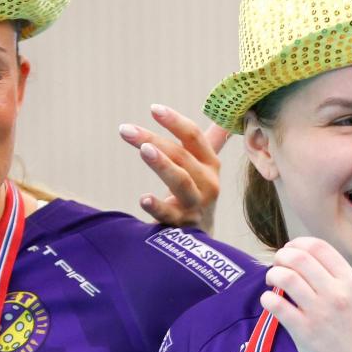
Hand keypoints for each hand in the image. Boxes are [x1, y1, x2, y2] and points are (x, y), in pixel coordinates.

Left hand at [120, 103, 227, 231]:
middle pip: (182, 156)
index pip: (194, 137)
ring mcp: (196, 205)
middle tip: (126, 130)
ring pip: (181, 182)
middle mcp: (208, 183)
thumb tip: (225, 118)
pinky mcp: (184, 226)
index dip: (175, 122)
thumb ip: (212, 141)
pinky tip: (144, 199)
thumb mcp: (206, 168)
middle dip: (154, 140)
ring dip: (163, 165)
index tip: (154, 109)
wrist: (203, 242)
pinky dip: (157, 207)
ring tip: (143, 150)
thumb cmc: (198, 195)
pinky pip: (170, 215)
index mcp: (210, 165)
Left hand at [262, 237, 351, 351]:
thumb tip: (305, 256)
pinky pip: (277, 305)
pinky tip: (270, 301)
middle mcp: (337, 294)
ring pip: (286, 278)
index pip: (319, 248)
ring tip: (272, 281)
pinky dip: (267, 298)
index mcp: (351, 282)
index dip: (298, 244)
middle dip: (281, 257)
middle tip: (277, 265)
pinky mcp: (304, 332)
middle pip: (299, 258)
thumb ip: (338, 277)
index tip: (289, 250)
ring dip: (272, 274)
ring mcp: (320, 313)